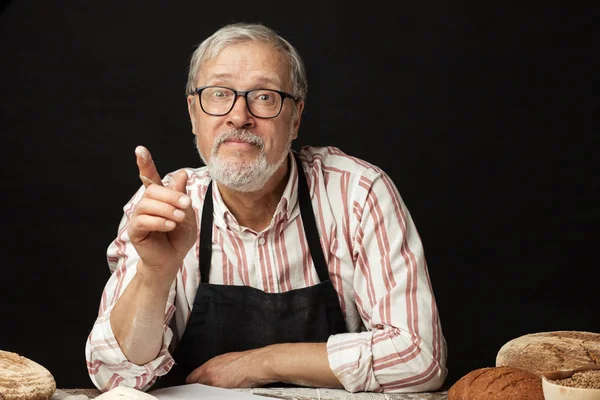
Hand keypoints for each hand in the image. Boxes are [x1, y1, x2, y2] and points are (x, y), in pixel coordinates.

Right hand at [127, 146, 197, 277]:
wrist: (173, 258)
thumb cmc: (179, 236)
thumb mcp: (187, 213)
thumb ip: (181, 195)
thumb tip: (181, 174)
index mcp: (159, 197)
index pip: (149, 177)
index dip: (145, 163)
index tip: (140, 150)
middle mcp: (146, 203)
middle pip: (153, 190)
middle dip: (171, 195)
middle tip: (186, 204)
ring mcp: (139, 216)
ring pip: (148, 204)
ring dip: (167, 209)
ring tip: (178, 219)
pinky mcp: (135, 230)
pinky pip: (144, 220)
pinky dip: (159, 221)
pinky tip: (169, 226)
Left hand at [185, 349, 274, 387]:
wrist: (255, 365)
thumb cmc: (243, 361)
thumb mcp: (223, 359)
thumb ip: (210, 367)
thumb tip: (205, 373)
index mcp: (207, 368)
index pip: (191, 379)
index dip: (192, 381)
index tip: (193, 383)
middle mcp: (210, 378)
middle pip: (196, 387)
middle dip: (200, 386)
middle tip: (207, 384)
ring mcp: (216, 388)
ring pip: (206, 393)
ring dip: (209, 390)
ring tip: (220, 385)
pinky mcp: (224, 394)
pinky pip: (216, 396)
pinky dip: (218, 394)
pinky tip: (226, 389)